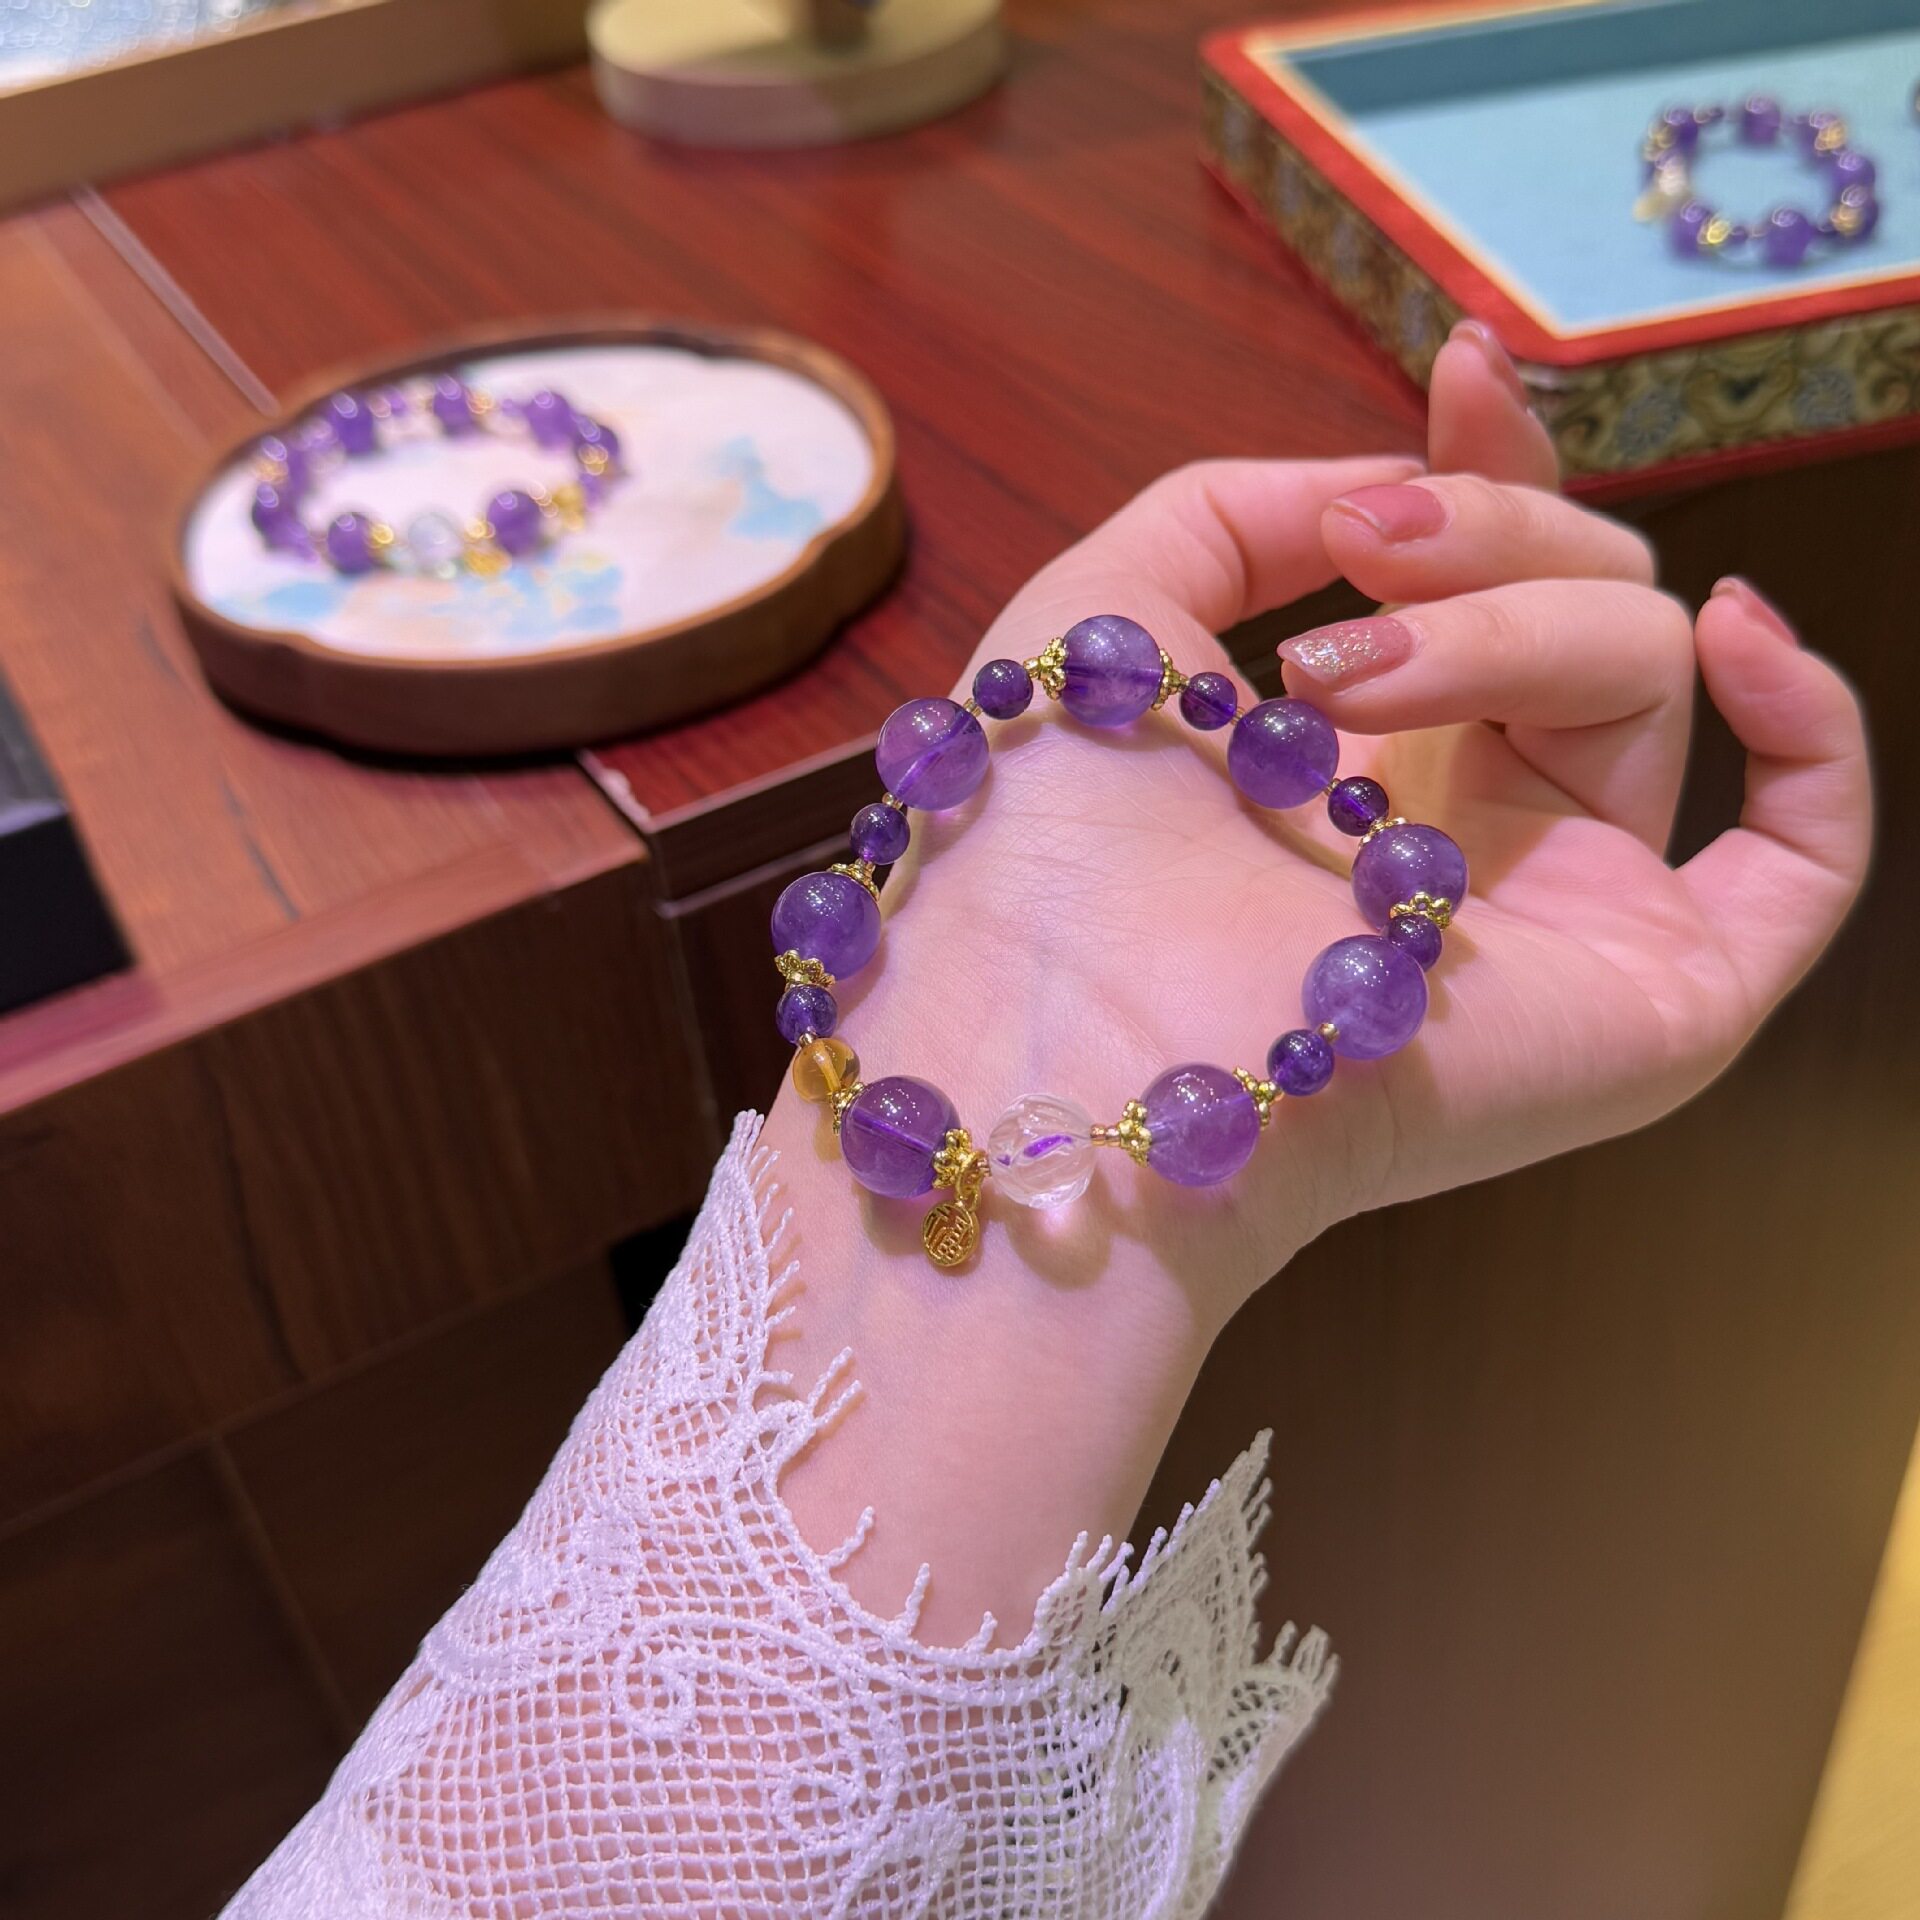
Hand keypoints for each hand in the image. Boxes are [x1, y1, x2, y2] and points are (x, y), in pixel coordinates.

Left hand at [779, 325, 1869, 1326]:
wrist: (1065, 1026)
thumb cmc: (1049, 837)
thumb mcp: (1111, 612)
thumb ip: (1242, 508)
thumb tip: (1389, 479)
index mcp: (1364, 758)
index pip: (1491, 587)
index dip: (1492, 472)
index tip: (1454, 375)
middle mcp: (1474, 831)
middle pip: (1581, 601)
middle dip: (1479, 534)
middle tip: (1357, 550)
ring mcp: (1571, 914)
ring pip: (1643, 671)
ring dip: (1508, 623)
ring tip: (1345, 685)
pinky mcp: (1654, 998)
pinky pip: (1806, 856)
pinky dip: (1811, 719)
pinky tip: (1733, 628)